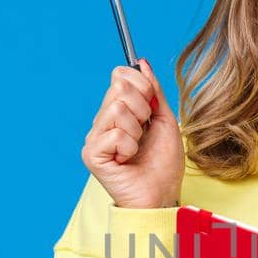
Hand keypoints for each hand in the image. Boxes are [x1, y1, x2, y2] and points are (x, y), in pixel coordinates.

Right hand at [81, 57, 184, 208]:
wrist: (162, 195)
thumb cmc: (163, 164)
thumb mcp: (165, 120)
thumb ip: (153, 91)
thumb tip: (141, 62)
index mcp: (118, 110)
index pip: (120, 76)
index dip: (142, 86)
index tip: (152, 108)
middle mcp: (102, 121)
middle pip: (119, 89)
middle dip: (143, 109)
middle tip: (145, 132)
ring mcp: (94, 137)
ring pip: (117, 109)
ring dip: (137, 130)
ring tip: (137, 148)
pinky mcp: (91, 154)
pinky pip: (115, 134)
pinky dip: (129, 147)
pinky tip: (128, 160)